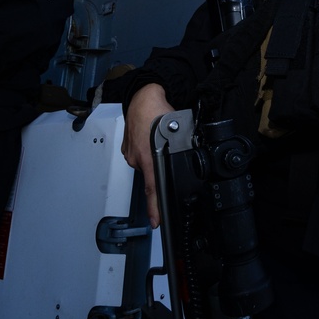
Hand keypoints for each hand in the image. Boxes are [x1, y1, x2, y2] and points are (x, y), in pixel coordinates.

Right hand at [121, 83, 173, 227]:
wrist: (141, 96)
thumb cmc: (157, 110)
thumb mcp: (178, 130)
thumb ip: (183, 147)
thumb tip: (190, 156)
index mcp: (149, 157)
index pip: (152, 189)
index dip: (155, 208)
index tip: (156, 221)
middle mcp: (137, 158)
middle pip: (151, 173)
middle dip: (160, 167)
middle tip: (166, 150)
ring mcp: (130, 153)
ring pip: (146, 163)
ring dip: (153, 156)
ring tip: (158, 139)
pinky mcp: (128, 148)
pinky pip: (139, 154)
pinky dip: (146, 149)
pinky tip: (150, 137)